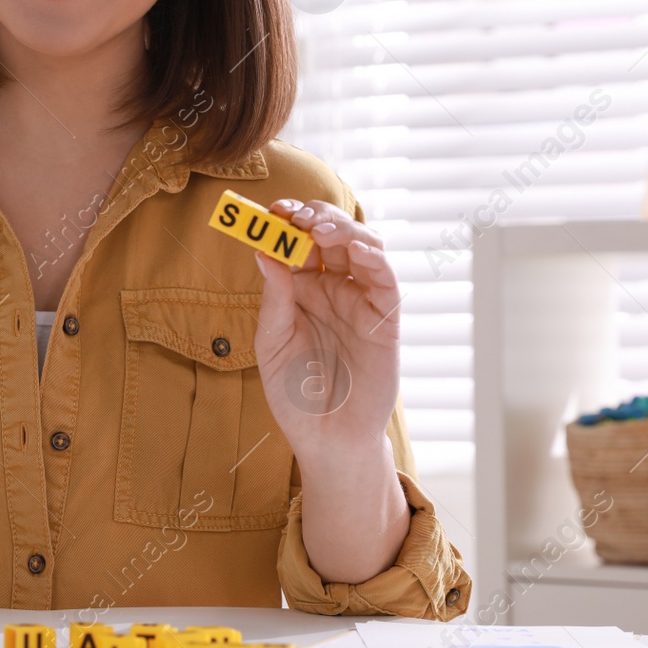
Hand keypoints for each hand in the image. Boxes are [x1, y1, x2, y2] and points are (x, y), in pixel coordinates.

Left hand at [250, 198, 401, 471]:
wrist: (326, 438)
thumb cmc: (295, 394)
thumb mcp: (272, 344)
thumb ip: (273, 299)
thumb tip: (262, 252)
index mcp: (301, 289)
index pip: (297, 240)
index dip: (287, 220)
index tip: (272, 209)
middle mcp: (333, 287)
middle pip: (331, 234)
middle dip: (314, 216)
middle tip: (296, 214)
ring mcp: (360, 300)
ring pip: (362, 246)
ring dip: (343, 229)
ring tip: (319, 229)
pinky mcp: (385, 318)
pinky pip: (385, 280)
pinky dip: (374, 258)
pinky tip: (356, 250)